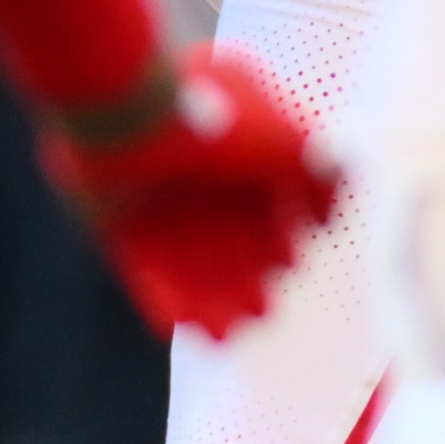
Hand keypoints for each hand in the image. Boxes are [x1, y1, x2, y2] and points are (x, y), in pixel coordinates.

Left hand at [43, 44, 340, 338]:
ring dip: (212, 298)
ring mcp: (152, 196)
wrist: (132, 110)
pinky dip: (163, 298)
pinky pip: (143, 267)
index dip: (278, 237)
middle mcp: (194, 172)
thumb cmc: (218, 121)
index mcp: (235, 145)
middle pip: (227, 237)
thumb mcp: (289, 145)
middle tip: (262, 311)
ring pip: (190, 259)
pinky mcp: (115, 219)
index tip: (290, 262)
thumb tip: (329, 214)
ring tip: (229, 333)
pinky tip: (183, 326)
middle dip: (247, 278)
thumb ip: (321, 178)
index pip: (261, 201)